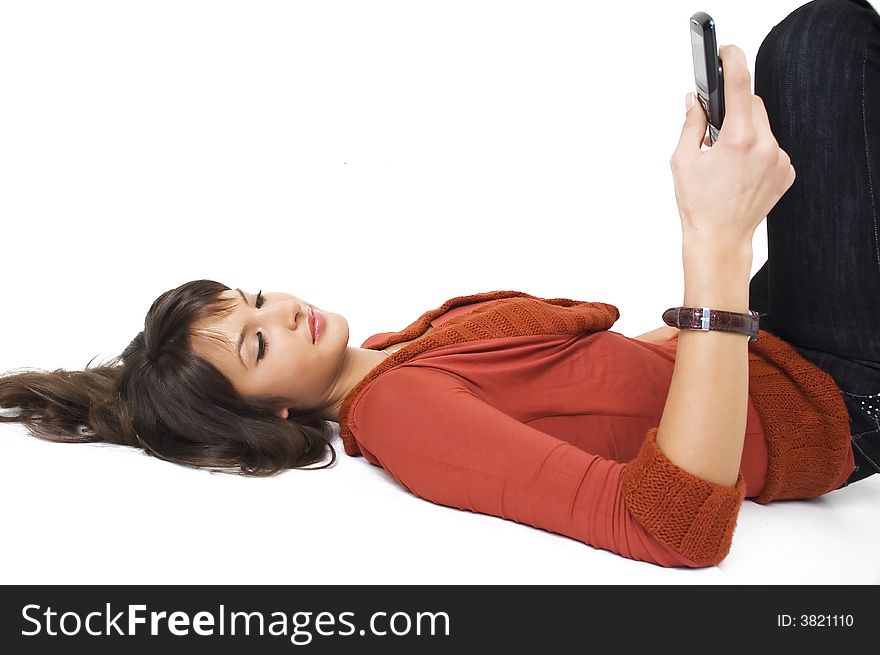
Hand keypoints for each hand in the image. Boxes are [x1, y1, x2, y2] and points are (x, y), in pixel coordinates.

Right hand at [670, 45, 795, 246]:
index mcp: (738, 141)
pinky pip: (772, 147)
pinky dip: (757, 151)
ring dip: (747, 132)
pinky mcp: (787, 172)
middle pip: (754, 105)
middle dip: (735, 111)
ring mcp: (780, 160)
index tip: (727, 53)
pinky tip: (741, 172)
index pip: (740, 86)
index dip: (733, 62)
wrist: (720, 239)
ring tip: (728, 160)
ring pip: (764, 127)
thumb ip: (691, 124)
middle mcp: (765, 147)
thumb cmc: (699, 205)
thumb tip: (696, 101)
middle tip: (716, 132)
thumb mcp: (682, 160)